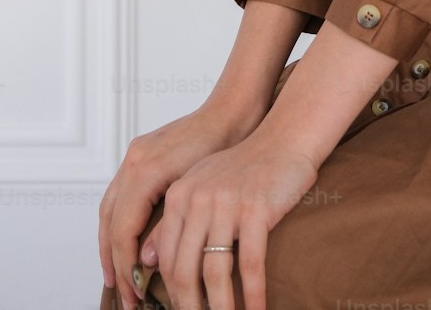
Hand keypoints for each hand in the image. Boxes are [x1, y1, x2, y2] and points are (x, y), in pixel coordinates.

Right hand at [99, 104, 257, 309]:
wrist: (235, 107)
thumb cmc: (228, 143)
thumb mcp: (201, 190)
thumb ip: (170, 224)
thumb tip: (145, 262)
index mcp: (145, 170)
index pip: (122, 230)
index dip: (126, 266)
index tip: (136, 294)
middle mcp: (134, 160)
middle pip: (110, 220)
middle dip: (114, 260)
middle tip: (125, 296)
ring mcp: (136, 155)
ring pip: (110, 207)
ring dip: (111, 244)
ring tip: (121, 276)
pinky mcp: (143, 153)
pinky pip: (121, 194)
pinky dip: (120, 222)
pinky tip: (130, 241)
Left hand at [140, 129, 319, 309]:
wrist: (285, 138)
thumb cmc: (245, 168)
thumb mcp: (201, 187)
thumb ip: (174, 221)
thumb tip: (145, 260)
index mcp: (180, 196)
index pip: (164, 257)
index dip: (168, 293)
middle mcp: (198, 199)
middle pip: (184, 270)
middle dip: (189, 307)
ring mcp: (227, 203)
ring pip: (215, 273)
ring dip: (220, 308)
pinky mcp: (256, 208)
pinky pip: (251, 262)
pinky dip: (254, 293)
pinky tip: (257, 309)